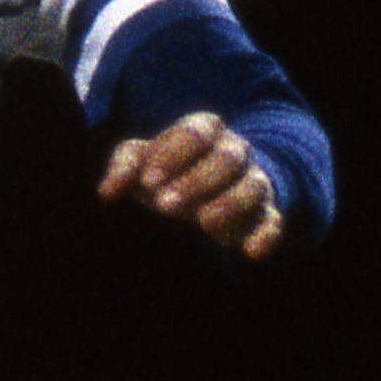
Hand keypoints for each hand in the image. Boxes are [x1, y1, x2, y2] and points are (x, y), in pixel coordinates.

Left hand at [96, 110, 285, 259]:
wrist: (207, 185)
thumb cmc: (169, 169)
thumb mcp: (142, 161)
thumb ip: (124, 167)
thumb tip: (107, 191)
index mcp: (206, 129)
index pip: (194, 134)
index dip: (172, 156)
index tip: (148, 182)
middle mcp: (235, 151)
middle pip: (227, 158)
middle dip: (196, 181)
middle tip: (164, 205)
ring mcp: (253, 180)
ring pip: (252, 187)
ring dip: (229, 204)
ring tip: (202, 223)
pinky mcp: (265, 213)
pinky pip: (273, 221)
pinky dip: (266, 236)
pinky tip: (249, 252)